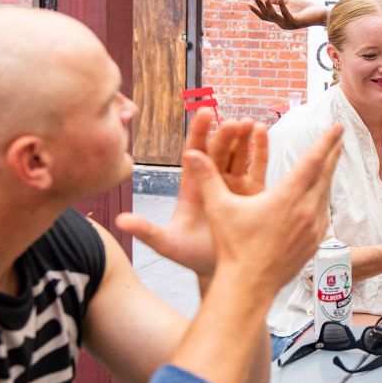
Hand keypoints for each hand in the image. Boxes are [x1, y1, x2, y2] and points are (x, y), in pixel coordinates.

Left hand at [116, 109, 267, 277]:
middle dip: (224, 136)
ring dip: (243, 138)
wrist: (220, 269)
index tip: (204, 113)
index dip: (199, 133)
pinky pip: (257, 167)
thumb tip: (119, 221)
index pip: (195, 152)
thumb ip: (146, 230)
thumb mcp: (166, 242)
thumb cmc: (190, 254)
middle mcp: (213, 180)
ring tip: (248, 123)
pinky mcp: (253, 193)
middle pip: (218, 152)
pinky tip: (262, 131)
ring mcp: (234, 185)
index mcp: (192, 185)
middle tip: (230, 122)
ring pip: (238, 155)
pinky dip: (260, 149)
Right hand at [187, 125, 342, 294]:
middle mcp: (306, 210)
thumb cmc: (233, 247)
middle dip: (332, 154)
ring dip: (328, 177)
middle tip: (339, 139)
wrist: (249, 286)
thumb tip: (190, 153)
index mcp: (288, 197)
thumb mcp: (220, 209)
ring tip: (330, 164)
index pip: (313, 161)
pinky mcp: (315, 243)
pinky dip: (322, 200)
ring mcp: (314, 228)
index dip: (326, 141)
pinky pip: (323, 214)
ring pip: (325, 195)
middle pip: (325, 175)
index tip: (338, 127)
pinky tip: (319, 197)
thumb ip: (207, 178)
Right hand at [249, 0, 306, 29]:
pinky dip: (282, 6)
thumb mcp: (289, 2)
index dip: (257, 9)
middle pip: (267, 16)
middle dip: (260, 6)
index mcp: (280, 19)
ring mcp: (289, 24)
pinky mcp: (296, 22)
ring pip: (274, 16)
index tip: (249, 1)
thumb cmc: (307, 7)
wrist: (321, 13)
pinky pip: (286, 14)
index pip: (265, 16)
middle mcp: (283, 24)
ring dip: (268, 6)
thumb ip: (278, 0)